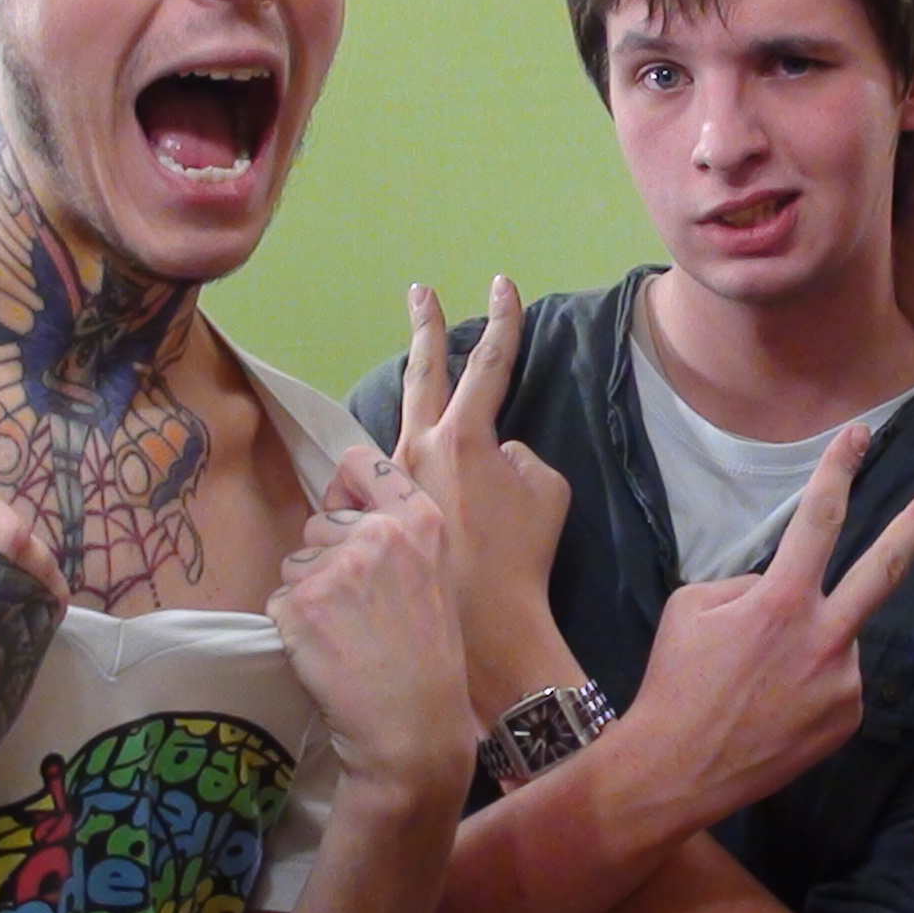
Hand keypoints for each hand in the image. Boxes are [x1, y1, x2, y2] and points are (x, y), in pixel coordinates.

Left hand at [270, 448, 472, 804]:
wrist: (412, 727)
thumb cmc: (428, 659)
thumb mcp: (434, 576)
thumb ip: (397, 533)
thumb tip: (338, 505)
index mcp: (420, 520)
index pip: (362, 462)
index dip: (347, 489)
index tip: (349, 513)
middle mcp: (379, 533)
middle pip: (320, 523)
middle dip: (328, 560)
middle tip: (361, 610)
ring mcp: (338, 566)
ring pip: (295, 563)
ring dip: (308, 596)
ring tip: (346, 635)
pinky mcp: (301, 602)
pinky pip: (278, 601)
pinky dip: (292, 629)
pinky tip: (326, 654)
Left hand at [390, 277, 576, 720]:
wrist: (481, 627)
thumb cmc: (521, 557)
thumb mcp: (546, 492)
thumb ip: (519, 455)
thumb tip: (495, 451)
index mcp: (463, 437)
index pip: (489, 362)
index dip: (503, 320)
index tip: (503, 285)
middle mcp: (414, 448)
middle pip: (420, 373)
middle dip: (424, 327)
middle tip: (419, 293)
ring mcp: (386, 481)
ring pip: (394, 439)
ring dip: (411, 449)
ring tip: (435, 488)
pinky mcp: (368, 515)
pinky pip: (376, 491)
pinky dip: (391, 504)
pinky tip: (405, 538)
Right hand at [625, 424, 913, 827]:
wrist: (676, 771)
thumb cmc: (676, 682)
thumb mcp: (694, 607)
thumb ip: (749, 585)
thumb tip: (783, 585)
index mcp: (781, 601)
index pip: (819, 519)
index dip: (838, 470)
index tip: (859, 435)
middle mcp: (825, 638)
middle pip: (886, 567)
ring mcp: (844, 683)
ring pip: (839, 634)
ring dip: (811, 640)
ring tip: (761, 679)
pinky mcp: (849, 719)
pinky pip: (837, 678)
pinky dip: (811, 679)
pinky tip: (775, 704)